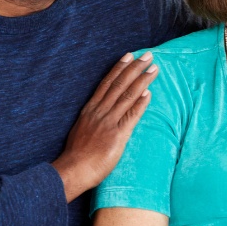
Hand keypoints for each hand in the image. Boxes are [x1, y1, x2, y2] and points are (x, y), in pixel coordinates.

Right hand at [52, 52, 158, 201]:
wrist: (73, 170)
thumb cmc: (78, 154)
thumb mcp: (82, 129)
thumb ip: (95, 118)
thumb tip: (105, 110)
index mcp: (90, 109)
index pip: (107, 83)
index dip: (119, 68)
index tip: (129, 56)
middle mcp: (99, 112)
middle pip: (119, 85)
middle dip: (135, 68)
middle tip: (148, 55)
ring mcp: (108, 123)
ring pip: (127, 96)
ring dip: (142, 81)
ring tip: (154, 69)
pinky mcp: (117, 135)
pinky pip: (131, 116)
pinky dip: (140, 104)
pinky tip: (149, 93)